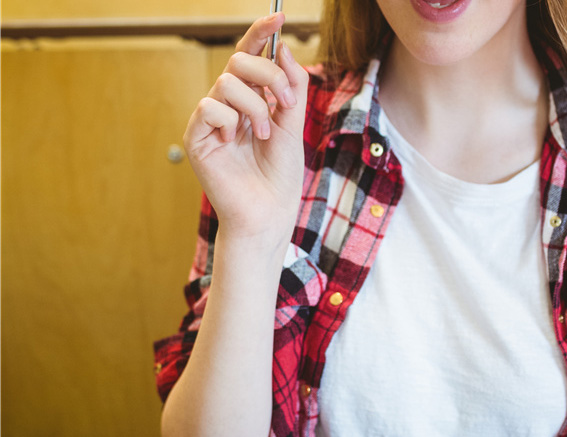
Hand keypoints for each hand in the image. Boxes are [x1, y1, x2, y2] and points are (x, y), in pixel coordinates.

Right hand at [183, 12, 308, 237]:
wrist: (269, 213)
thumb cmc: (280, 175)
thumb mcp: (295, 125)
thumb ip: (292, 86)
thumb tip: (282, 47)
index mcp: (252, 100)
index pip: (250, 57)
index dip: (262, 34)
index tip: (280, 17)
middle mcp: (228, 106)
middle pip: (239, 62)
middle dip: (269, 75)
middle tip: (287, 103)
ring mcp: (211, 121)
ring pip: (227, 82)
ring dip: (256, 107)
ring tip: (264, 135)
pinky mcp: (196, 137)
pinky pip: (209, 107)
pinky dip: (231, 122)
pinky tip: (237, 143)